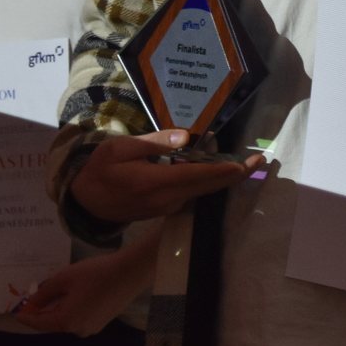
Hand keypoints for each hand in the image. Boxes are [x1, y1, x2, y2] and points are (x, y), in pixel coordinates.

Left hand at [15, 248, 149, 336]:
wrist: (130, 272)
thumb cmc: (95, 273)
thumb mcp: (65, 278)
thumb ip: (44, 292)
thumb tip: (31, 302)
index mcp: (67, 322)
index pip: (39, 323)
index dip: (26, 316)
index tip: (15, 311)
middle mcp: (78, 331)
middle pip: (53, 323)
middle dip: (42, 312)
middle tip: (32, 299)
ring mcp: (91, 328)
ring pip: (67, 320)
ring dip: (57, 309)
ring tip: (51, 294)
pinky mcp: (102, 322)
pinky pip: (79, 318)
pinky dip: (71, 309)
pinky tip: (71, 295)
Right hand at [68, 129, 262, 223]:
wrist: (86, 200)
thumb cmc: (101, 169)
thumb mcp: (120, 148)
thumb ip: (154, 143)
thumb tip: (186, 137)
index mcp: (153, 183)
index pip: (196, 177)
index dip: (224, 172)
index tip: (246, 165)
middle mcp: (166, 200)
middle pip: (207, 188)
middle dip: (235, 175)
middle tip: (260, 161)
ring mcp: (167, 207)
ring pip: (202, 192)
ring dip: (223, 178)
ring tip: (247, 162)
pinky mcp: (167, 208)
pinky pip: (193, 194)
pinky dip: (208, 181)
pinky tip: (220, 168)